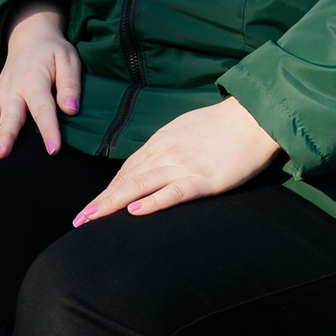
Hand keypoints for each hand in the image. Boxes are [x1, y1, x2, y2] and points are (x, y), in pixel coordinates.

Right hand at [0, 0, 81, 158]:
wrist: (29, 37)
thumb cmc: (52, 52)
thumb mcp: (68, 60)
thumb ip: (70, 84)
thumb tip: (71, 109)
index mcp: (34, 80)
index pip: (42, 107)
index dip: (48, 129)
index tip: (53, 149)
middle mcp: (14, 89)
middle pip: (9, 115)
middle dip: (5, 135)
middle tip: (0, 154)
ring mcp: (1, 94)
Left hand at [74, 97, 279, 222]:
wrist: (255, 116)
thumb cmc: (224, 124)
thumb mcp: (186, 130)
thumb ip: (168, 147)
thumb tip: (154, 163)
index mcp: (161, 142)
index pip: (127, 169)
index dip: (108, 189)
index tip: (93, 206)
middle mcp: (165, 153)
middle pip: (126, 179)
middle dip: (101, 201)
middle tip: (79, 219)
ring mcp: (183, 165)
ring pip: (140, 185)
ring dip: (113, 204)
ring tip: (92, 219)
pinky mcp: (203, 179)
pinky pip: (173, 191)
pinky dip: (153, 202)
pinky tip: (135, 211)